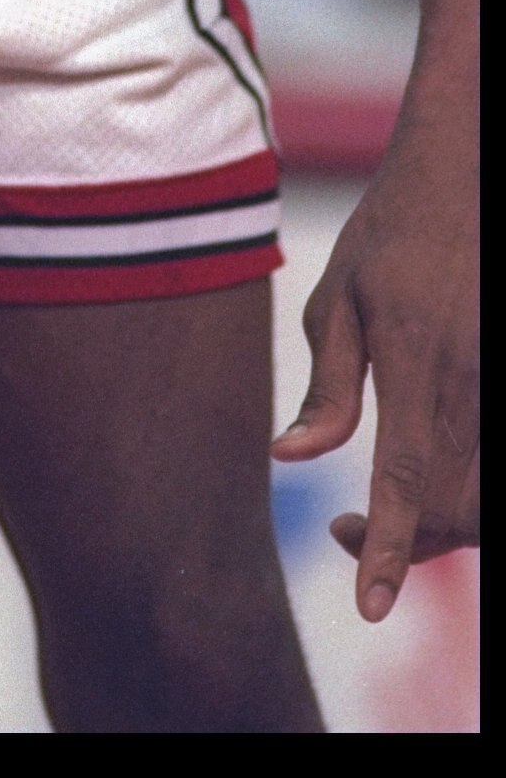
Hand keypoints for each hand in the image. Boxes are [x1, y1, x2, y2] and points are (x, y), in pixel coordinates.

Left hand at [271, 109, 477, 619]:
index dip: (389, 550)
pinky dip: (467, 495)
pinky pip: (495, 464)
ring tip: (381, 519)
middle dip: (404, 544)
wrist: (469, 172)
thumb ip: (326, 385)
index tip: (369, 605)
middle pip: (455, 509)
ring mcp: (503, 384)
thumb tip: (292, 458)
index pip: (407, 480)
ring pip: (485, 498)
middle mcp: (473, 382)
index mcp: (418, 360)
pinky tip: (427, 484)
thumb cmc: (393, 230)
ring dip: (440, 529)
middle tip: (343, 534)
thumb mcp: (342, 294)